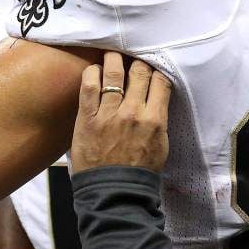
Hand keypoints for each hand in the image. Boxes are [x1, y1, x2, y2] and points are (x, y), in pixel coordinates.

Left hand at [70, 51, 171, 172]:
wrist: (115, 192)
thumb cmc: (140, 171)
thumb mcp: (160, 144)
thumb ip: (158, 118)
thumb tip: (156, 98)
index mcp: (155, 119)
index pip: (160, 80)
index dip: (156, 70)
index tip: (152, 69)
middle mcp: (134, 112)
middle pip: (139, 72)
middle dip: (138, 63)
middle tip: (133, 61)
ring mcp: (109, 113)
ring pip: (114, 73)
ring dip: (114, 60)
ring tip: (113, 56)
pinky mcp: (88, 118)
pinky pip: (89, 86)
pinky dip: (92, 73)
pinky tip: (94, 70)